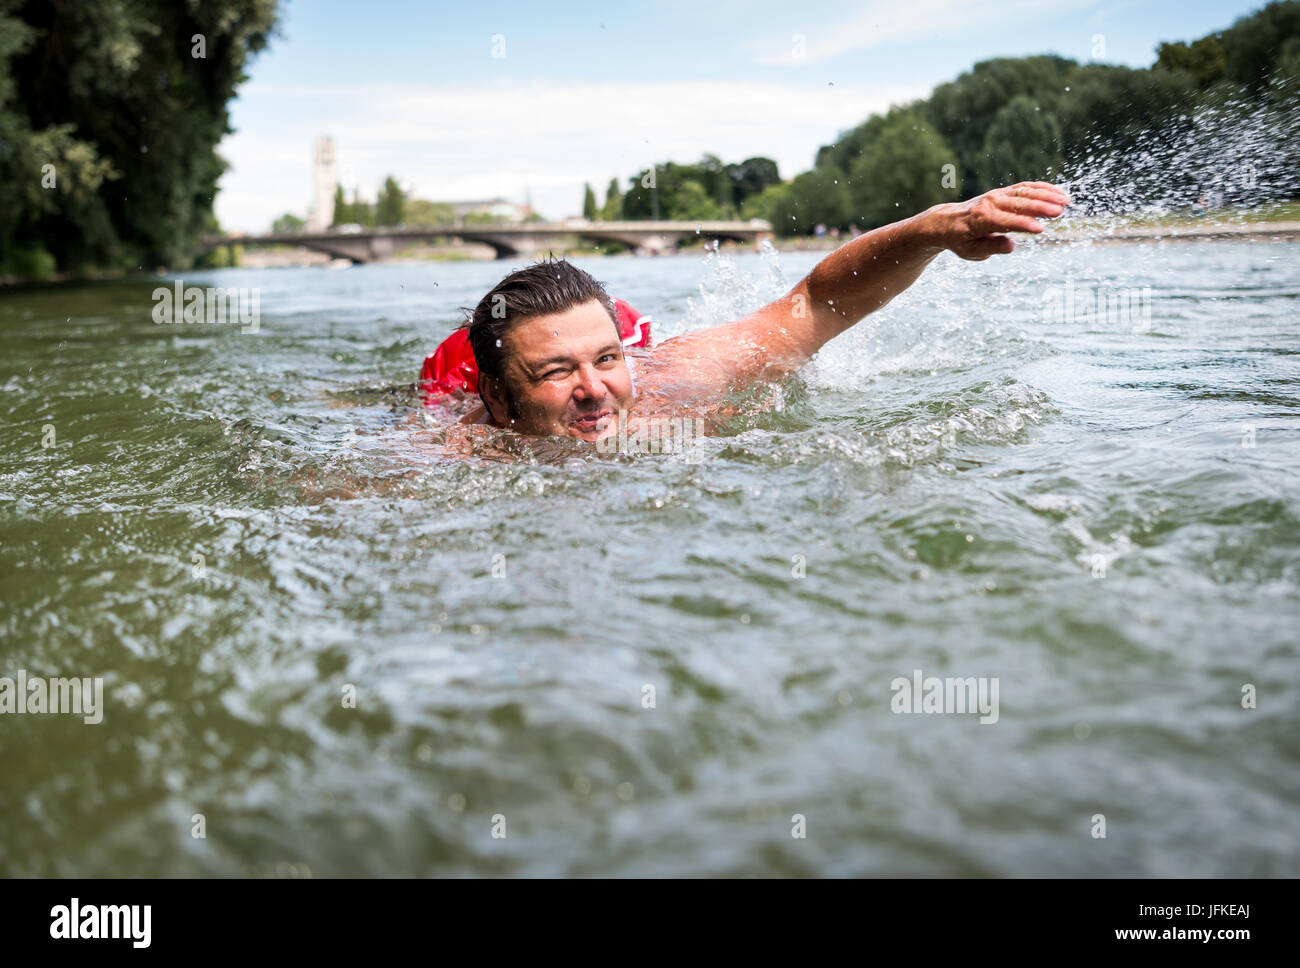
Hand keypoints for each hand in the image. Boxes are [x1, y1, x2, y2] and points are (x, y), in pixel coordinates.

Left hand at [928, 181, 1070, 260]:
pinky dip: (1042, 188)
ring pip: (1025, 192)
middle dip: (1040, 207)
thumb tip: (1012, 246)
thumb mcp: (971, 251)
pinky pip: (1024, 187)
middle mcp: (990, 203)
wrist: (948, 221)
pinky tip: (1058, 192)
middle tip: (1060, 211)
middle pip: (1019, 203)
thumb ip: (991, 247)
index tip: (1041, 230)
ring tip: (1065, 201)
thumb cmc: (961, 240)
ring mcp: (997, 195)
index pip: (1007, 221)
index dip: (1024, 225)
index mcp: (981, 219)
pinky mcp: (1003, 192)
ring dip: (1046, 195)